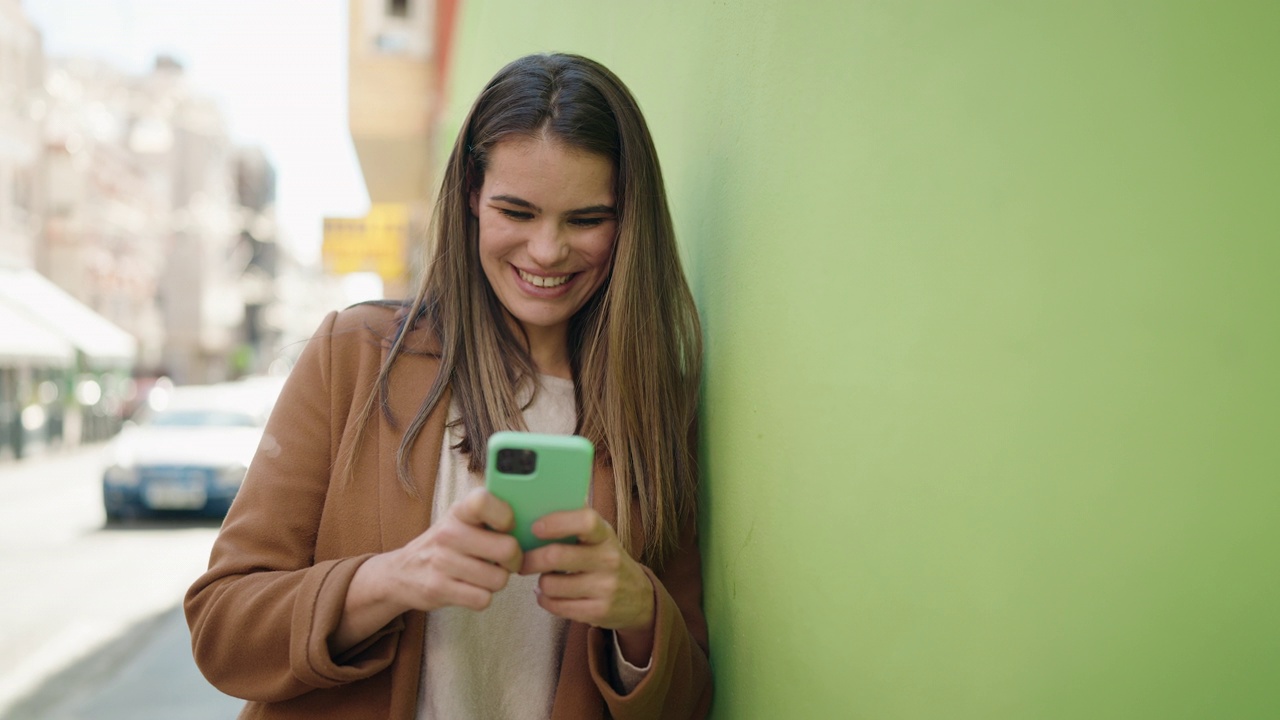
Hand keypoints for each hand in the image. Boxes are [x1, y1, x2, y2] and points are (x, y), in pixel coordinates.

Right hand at [372, 487, 523, 612]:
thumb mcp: (462, 521)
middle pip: (507, 549)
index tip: (507, 527)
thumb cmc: (447, 544)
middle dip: (513, 560)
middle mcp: (449, 533)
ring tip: (483, 573)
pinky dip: (482, 597)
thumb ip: (492, 517)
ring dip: (496, 581)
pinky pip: (483, 599)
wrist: (403, 573)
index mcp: (459, 511)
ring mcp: (442, 562)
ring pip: (498, 579)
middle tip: (504, 561)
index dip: (506, 517)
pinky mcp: (438, 589)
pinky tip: (471, 588)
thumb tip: (534, 524)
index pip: (485, 502)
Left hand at [520, 509, 655, 663]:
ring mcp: (605, 588)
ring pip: (550, 584)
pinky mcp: (598, 612)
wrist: (639, 598)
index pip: (585, 521)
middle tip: (522, 560)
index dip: (556, 522)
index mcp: (606, 535)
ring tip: (547, 579)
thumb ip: (576, 523)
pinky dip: (545, 599)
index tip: (535, 527)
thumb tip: (539, 504)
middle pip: (556, 556)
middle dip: (530, 559)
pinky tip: (550, 595)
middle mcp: (608, 559)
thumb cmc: (607, 560)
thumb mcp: (601, 537)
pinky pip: (555, 606)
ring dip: (540, 582)